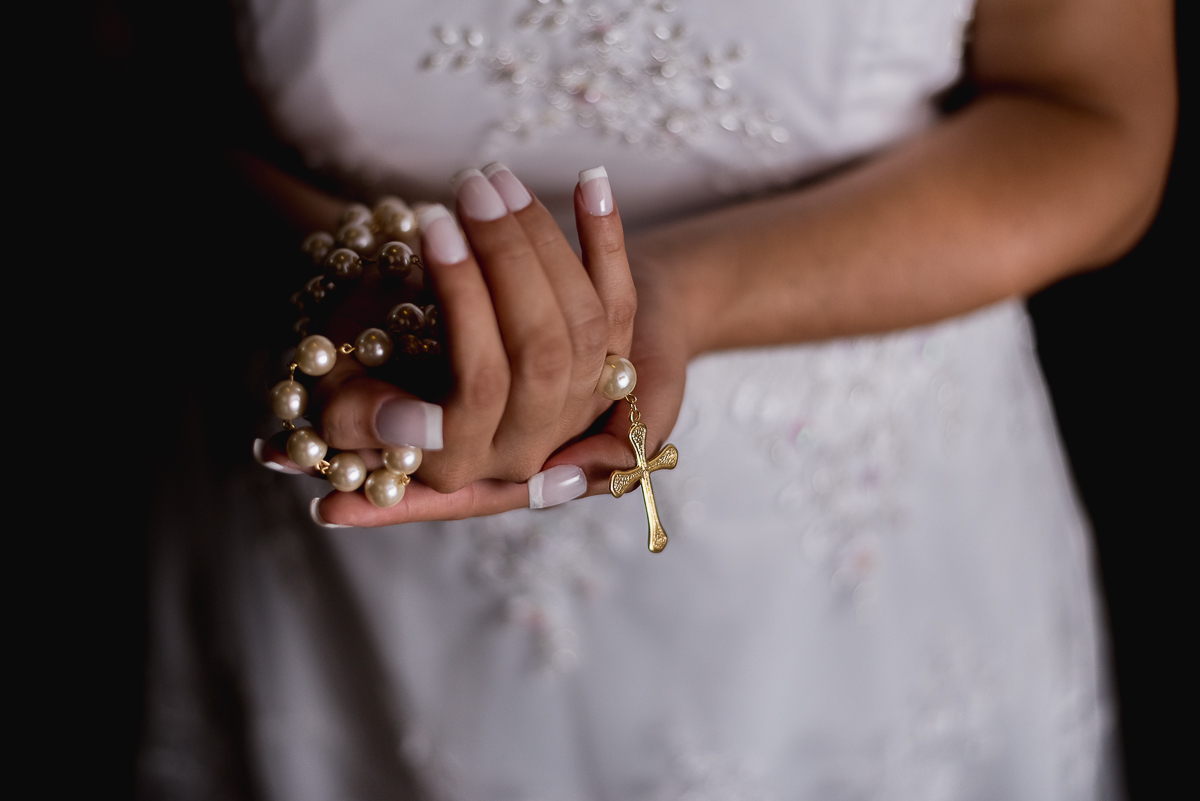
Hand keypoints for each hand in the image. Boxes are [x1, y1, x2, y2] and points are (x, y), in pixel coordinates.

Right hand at [263, 165, 638, 524]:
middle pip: (541, 348)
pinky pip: (619, 301)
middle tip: (469, 187)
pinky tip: (590, 179)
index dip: (462, 301)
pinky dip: (606, 240)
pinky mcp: (608, 368)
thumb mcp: (335, 397)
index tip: (431, 225)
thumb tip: (415, 422)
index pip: (479, 381)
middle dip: (507, 256)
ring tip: (495, 179)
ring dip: (543, 240)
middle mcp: (527, 446)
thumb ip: (361, 418)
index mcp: (459, 461)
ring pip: (583, 320)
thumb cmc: (353, 369)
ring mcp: (576, 409)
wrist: (399, 357)